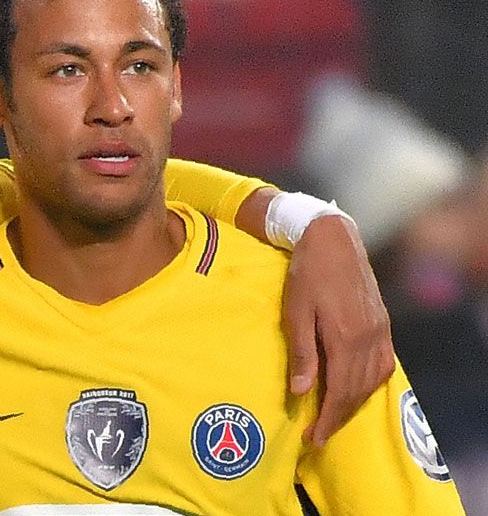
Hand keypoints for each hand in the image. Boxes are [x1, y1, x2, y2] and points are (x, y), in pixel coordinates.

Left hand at [283, 214, 394, 446]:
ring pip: (372, 381)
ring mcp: (380, 332)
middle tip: (319, 436)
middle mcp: (369, 339)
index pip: (340, 391)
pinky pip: (383, 365)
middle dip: (338, 417)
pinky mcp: (383, 324)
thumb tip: (302, 391)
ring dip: (354, 403)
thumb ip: (302, 353)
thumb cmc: (305, 275)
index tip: (313, 438)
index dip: (327, 418)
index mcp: (346, 338)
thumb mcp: (295, 312)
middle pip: (358, 391)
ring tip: (333, 417)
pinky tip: (357, 390)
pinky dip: (370, 384)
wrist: (333, 241)